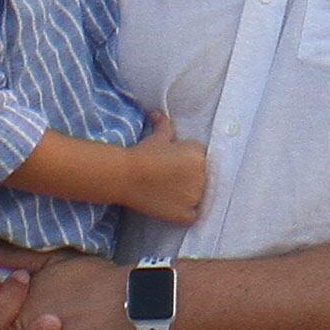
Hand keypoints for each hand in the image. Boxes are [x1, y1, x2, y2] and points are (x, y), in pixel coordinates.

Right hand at [119, 111, 206, 225]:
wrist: (127, 175)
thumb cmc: (143, 153)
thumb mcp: (157, 136)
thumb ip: (164, 124)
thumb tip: (158, 114)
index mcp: (199, 155)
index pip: (201, 160)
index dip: (189, 163)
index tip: (177, 165)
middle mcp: (202, 176)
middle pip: (203, 179)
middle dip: (192, 179)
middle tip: (173, 179)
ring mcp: (194, 197)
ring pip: (199, 198)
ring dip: (189, 196)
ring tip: (171, 193)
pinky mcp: (185, 214)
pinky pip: (193, 215)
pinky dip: (185, 213)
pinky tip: (173, 206)